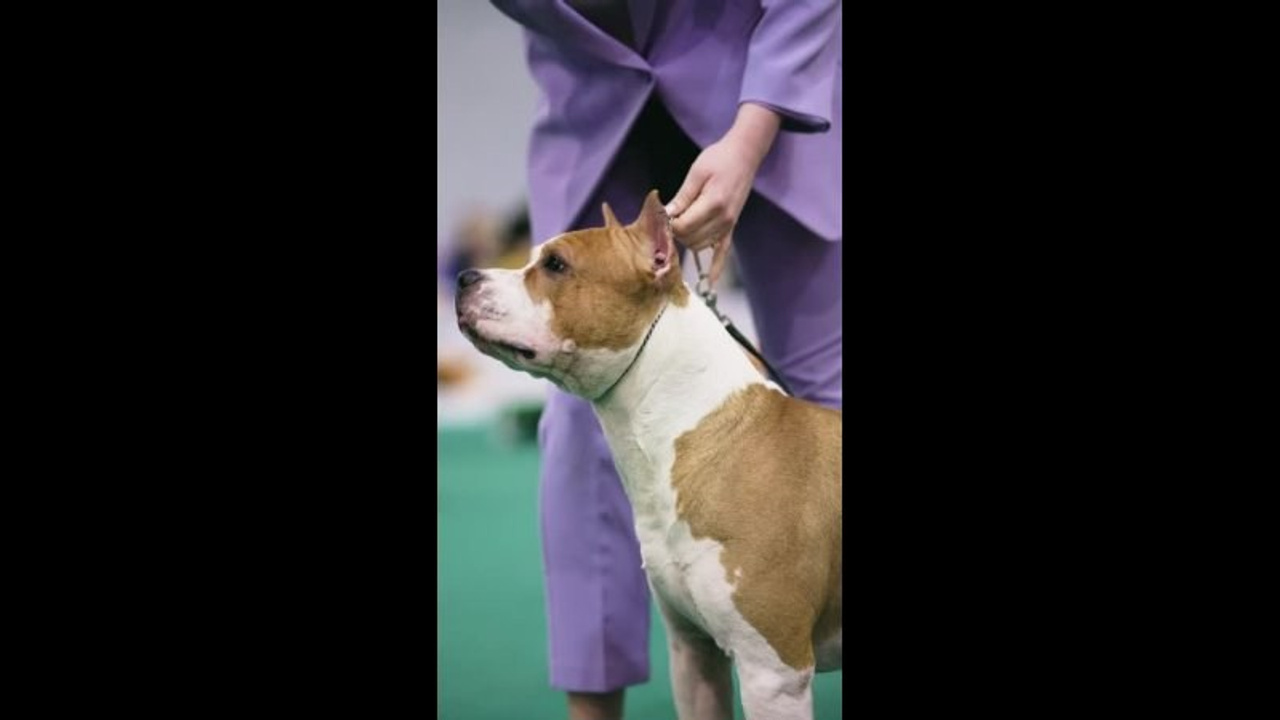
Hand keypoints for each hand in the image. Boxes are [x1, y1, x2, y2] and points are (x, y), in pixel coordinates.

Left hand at [665, 103, 781, 282]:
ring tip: (681, 223)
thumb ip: (682, 197)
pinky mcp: (732, 226)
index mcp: (713, 204)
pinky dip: (717, 267)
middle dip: (676, 232)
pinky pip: (724, 252)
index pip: (684, 226)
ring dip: (687, 239)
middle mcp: (723, 219)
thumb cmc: (719, 159)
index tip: (662, 215)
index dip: (669, 223)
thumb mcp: (696, 173)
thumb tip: (666, 215)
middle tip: (669, 218)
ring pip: (700, 246)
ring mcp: (729, 225)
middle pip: (690, 239)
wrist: (744, 156)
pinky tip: (712, 282)